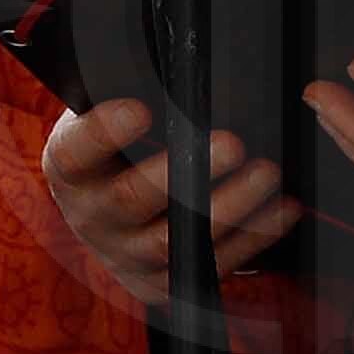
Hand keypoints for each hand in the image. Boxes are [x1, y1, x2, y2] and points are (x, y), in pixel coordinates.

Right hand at [40, 99, 300, 313]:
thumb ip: (129, 99)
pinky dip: (253, 237)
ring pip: (177, 241)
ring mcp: (127, 258)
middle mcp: (93, 219)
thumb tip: (180, 68)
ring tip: (267, 173)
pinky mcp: (163, 285)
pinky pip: (211, 266)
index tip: (140, 109)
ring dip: (230, 207)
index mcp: (70, 171)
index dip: (105, 133)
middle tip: (232, 143)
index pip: (76, 152)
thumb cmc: (117, 153)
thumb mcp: (105, 122)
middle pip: (133, 200)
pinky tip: (283, 208)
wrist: (107, 220)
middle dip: (184, 172)